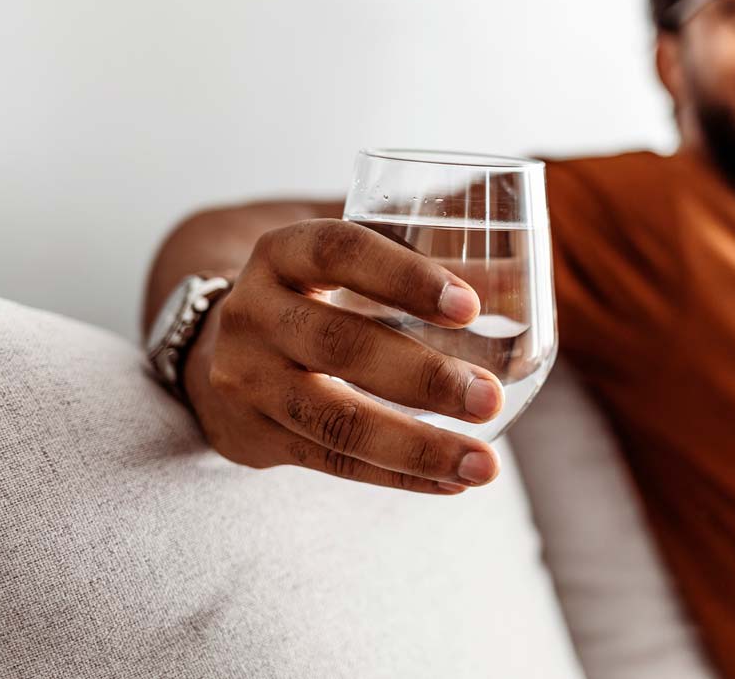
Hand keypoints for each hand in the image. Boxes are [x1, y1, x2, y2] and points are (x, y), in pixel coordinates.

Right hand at [182, 219, 503, 494]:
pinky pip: (334, 462)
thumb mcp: (344, 264)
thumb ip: (420, 262)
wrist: (211, 350)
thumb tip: (522, 277)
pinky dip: (399, 476)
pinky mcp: (256, 437)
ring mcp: (248, 380)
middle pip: (339, 344)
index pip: (338, 251)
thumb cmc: (310, 295)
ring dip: (418, 447)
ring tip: (485, 466)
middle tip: (491, 398)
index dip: (404, 276)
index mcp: (281, 254)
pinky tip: (452, 482)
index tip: (470, 307)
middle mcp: (253, 314)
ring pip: (334, 420)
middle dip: (422, 377)